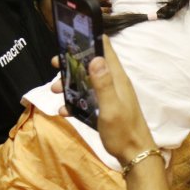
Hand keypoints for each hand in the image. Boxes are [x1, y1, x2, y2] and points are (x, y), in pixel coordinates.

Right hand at [58, 37, 155, 164]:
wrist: (134, 154)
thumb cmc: (123, 131)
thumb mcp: (110, 107)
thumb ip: (103, 84)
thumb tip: (95, 58)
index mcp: (117, 78)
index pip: (106, 49)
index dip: (90, 38)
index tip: (71, 35)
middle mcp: (113, 83)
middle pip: (91, 64)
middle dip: (72, 62)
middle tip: (54, 64)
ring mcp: (109, 95)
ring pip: (86, 82)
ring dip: (70, 83)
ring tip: (54, 90)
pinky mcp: (104, 108)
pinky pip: (86, 99)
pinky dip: (74, 102)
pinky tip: (63, 111)